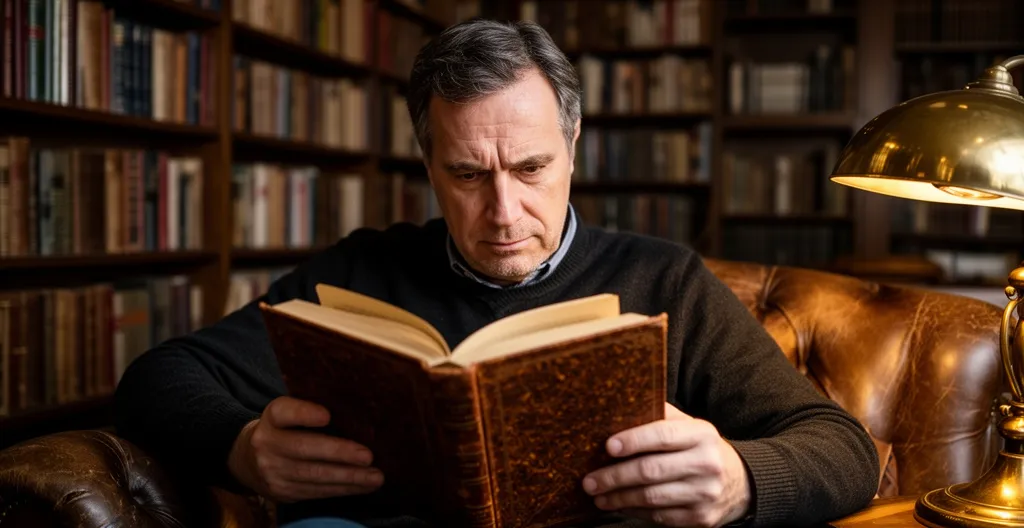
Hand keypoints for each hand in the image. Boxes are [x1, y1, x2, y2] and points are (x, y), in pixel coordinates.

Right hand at [228, 396, 384, 501]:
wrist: (246, 459)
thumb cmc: (282, 429)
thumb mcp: (286, 413)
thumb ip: (309, 409)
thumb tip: (355, 412)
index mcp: (271, 418)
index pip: (283, 412)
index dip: (304, 413)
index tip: (327, 415)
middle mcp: (266, 444)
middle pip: (303, 448)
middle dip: (338, 454)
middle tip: (367, 456)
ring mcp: (272, 472)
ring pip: (313, 476)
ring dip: (348, 478)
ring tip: (374, 476)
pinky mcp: (282, 493)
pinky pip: (316, 492)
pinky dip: (342, 489)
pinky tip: (361, 486)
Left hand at [582, 403, 750, 527]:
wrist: (741, 483)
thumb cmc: (702, 450)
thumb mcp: (690, 427)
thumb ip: (662, 417)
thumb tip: (623, 404)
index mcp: (702, 434)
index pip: (663, 435)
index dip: (634, 440)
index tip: (608, 446)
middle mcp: (706, 464)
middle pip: (651, 471)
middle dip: (615, 476)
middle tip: (590, 481)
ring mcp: (705, 494)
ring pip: (652, 498)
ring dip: (619, 498)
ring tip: (598, 496)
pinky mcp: (702, 518)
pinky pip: (660, 517)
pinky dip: (635, 512)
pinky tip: (620, 506)